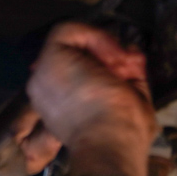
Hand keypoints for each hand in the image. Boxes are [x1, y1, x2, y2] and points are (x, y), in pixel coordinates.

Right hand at [26, 21, 155, 175]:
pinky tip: (114, 58)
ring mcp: (44, 74)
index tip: (127, 76)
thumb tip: (132, 53)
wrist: (110, 145)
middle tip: (128, 71)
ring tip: (122, 68)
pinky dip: (97, 37)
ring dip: (104, 48)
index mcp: (62, 105)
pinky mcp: (48, 58)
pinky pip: (69, 30)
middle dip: (106, 57)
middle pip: (76, 56)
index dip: (105, 67)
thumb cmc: (122, 135)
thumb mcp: (132, 101)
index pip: (79, 73)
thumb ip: (129, 76)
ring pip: (73, 42)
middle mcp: (47, 89)